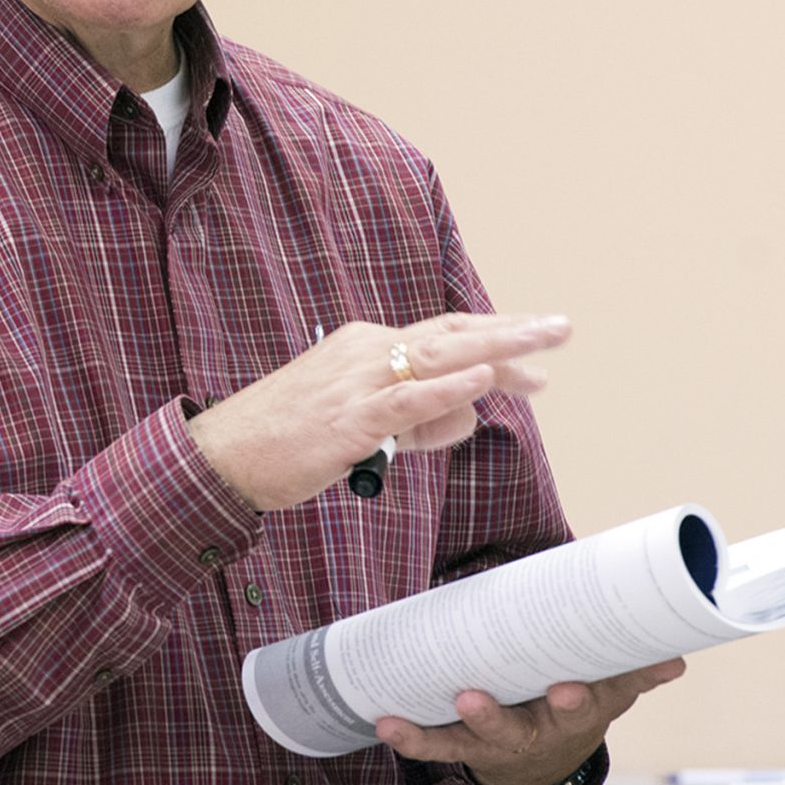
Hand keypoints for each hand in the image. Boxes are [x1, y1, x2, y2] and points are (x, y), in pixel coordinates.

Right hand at [186, 312, 568, 510]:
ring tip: (541, 344)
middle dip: (512, 332)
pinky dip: (448, 388)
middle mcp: (366, 352)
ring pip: (439, 358)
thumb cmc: (284, 440)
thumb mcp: (359, 422)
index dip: (494, 339)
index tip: (537, 348)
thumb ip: (414, 419)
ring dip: (496, 348)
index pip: (443, 335)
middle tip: (560, 328)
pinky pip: (408, 399)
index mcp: (366, 347)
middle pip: (452, 334)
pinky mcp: (350, 418)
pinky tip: (483, 379)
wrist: (224, 455)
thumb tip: (465, 418)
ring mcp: (358, 383)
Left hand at [373, 658, 684, 784]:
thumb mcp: (610, 689)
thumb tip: (676, 657)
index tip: (567, 689)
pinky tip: (385, 722)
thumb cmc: (574, 704)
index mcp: (573, 715)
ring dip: (448, 728)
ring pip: (471, 739)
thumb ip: (636, 670)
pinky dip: (411, 736)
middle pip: (516, 730)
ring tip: (431, 708)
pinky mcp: (464, 745)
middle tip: (474, 699)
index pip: (580, 707)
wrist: (543, 763)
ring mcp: (494, 743)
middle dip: (496, 717)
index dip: (574, 700)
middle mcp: (533, 733)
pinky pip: (435, 742)